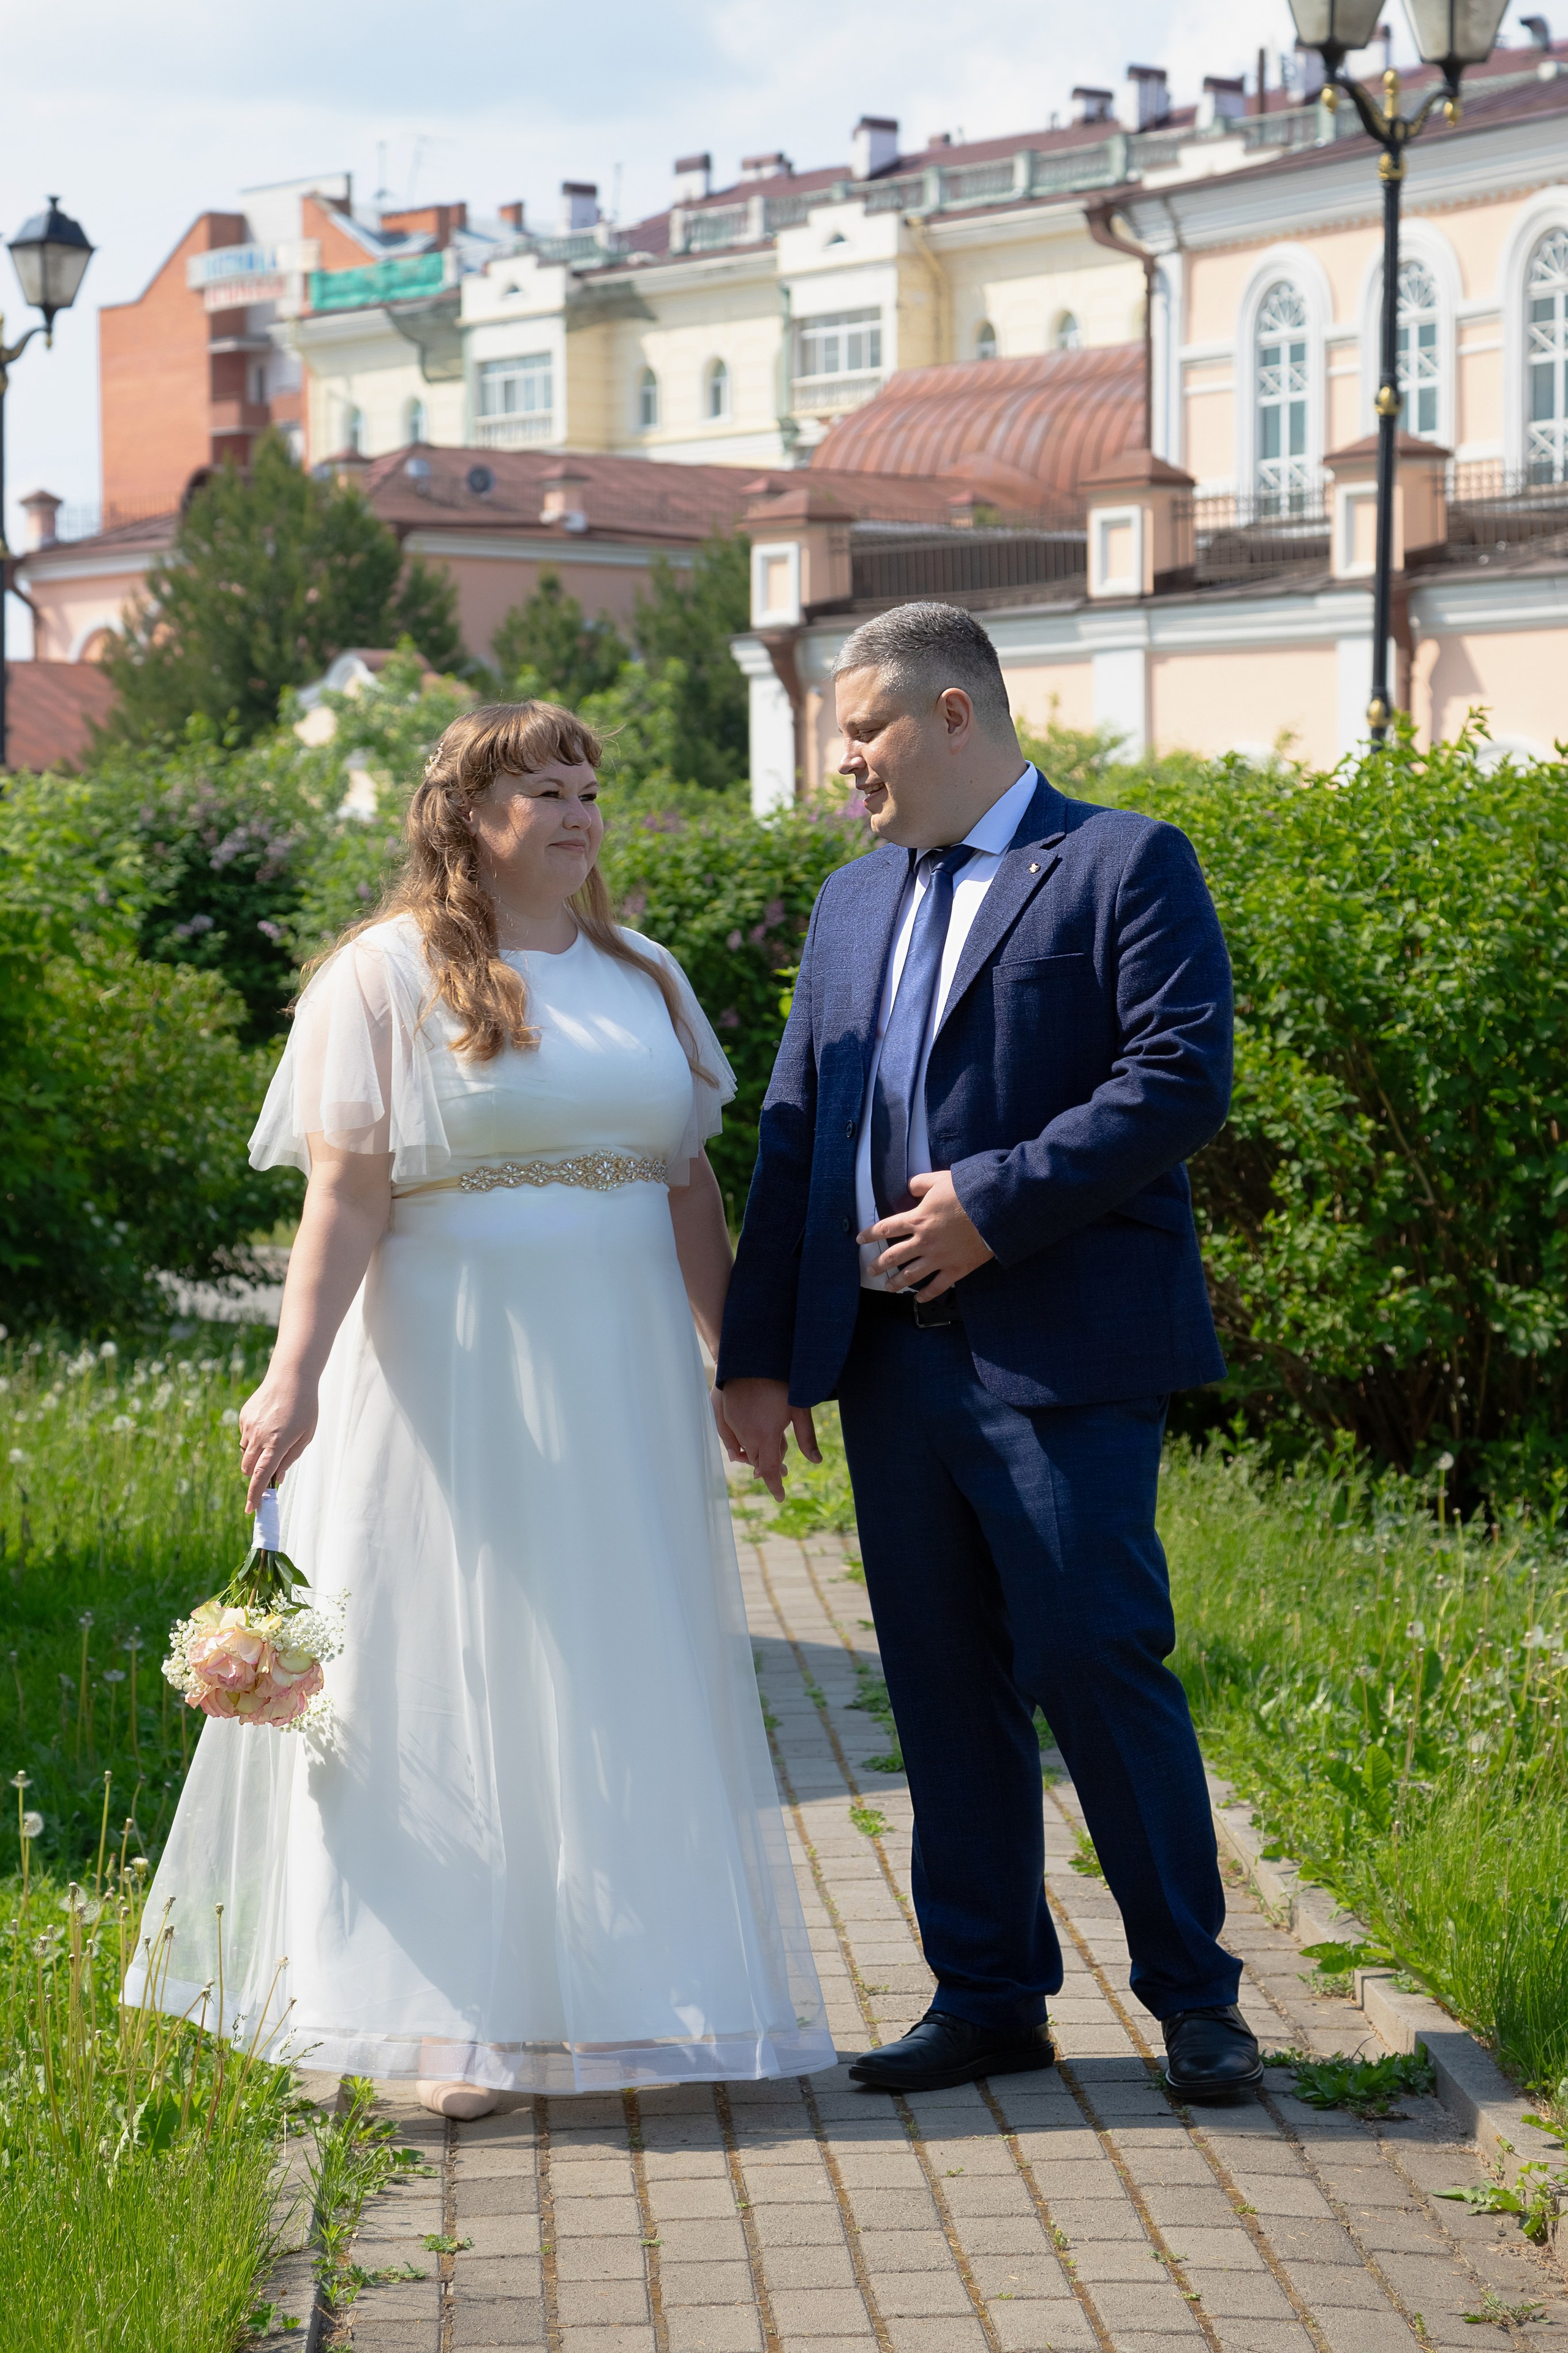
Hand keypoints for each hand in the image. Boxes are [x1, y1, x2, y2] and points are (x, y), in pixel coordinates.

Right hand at [239, 1369, 319, 1512]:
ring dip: (255, 1455)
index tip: (251, 1509)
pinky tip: (269, 1423)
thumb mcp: (306, 1436)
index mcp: (277, 1444)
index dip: (254, 1495)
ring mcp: (249, 1426)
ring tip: (275, 1437)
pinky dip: (254, 1438)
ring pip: (245, 1453)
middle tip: (270, 1467)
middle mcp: (259, 1436)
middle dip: (255, 1475)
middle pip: (248, 1469)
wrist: (291, 1377)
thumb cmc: (305, 1407)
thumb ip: (290, 1459)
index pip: (260, 1476)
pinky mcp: (243, 1417)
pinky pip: (245, 1436)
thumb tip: (277, 1479)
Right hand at [714, 1376, 820, 1504]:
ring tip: (771, 1445)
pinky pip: (730, 1437)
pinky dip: (739, 1443)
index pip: (768, 1471)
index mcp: (764, 1437)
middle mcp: (744, 1434)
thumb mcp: (800, 1408)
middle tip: (783, 1466)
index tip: (780, 1497)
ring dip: (755, 1453)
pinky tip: (748, 1440)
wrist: (752, 1355)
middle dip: (768, 1466)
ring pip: (742, 1450)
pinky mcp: (722, 1413)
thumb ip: (806, 1437)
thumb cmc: (780, 1380)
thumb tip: (816, 1461)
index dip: (774, 1486)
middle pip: (756, 1461)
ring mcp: (731, 1424)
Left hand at [859, 1168, 994, 1299]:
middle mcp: (923, 1242)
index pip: (886, 1229)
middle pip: (894, 1256)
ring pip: (911, 1275)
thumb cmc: (967, 1193)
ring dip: (897, 1282)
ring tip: (888, 1288)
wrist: (994, 1210)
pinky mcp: (955, 1269)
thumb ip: (920, 1183)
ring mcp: (938, 1258)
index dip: (870, 1234)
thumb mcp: (939, 1180)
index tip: (861, 1239)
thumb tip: (909, 1188)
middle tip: (871, 1270)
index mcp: (917, 1219)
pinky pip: (937, 1286)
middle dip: (879, 1264)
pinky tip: (919, 1299)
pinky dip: (927, 1295)